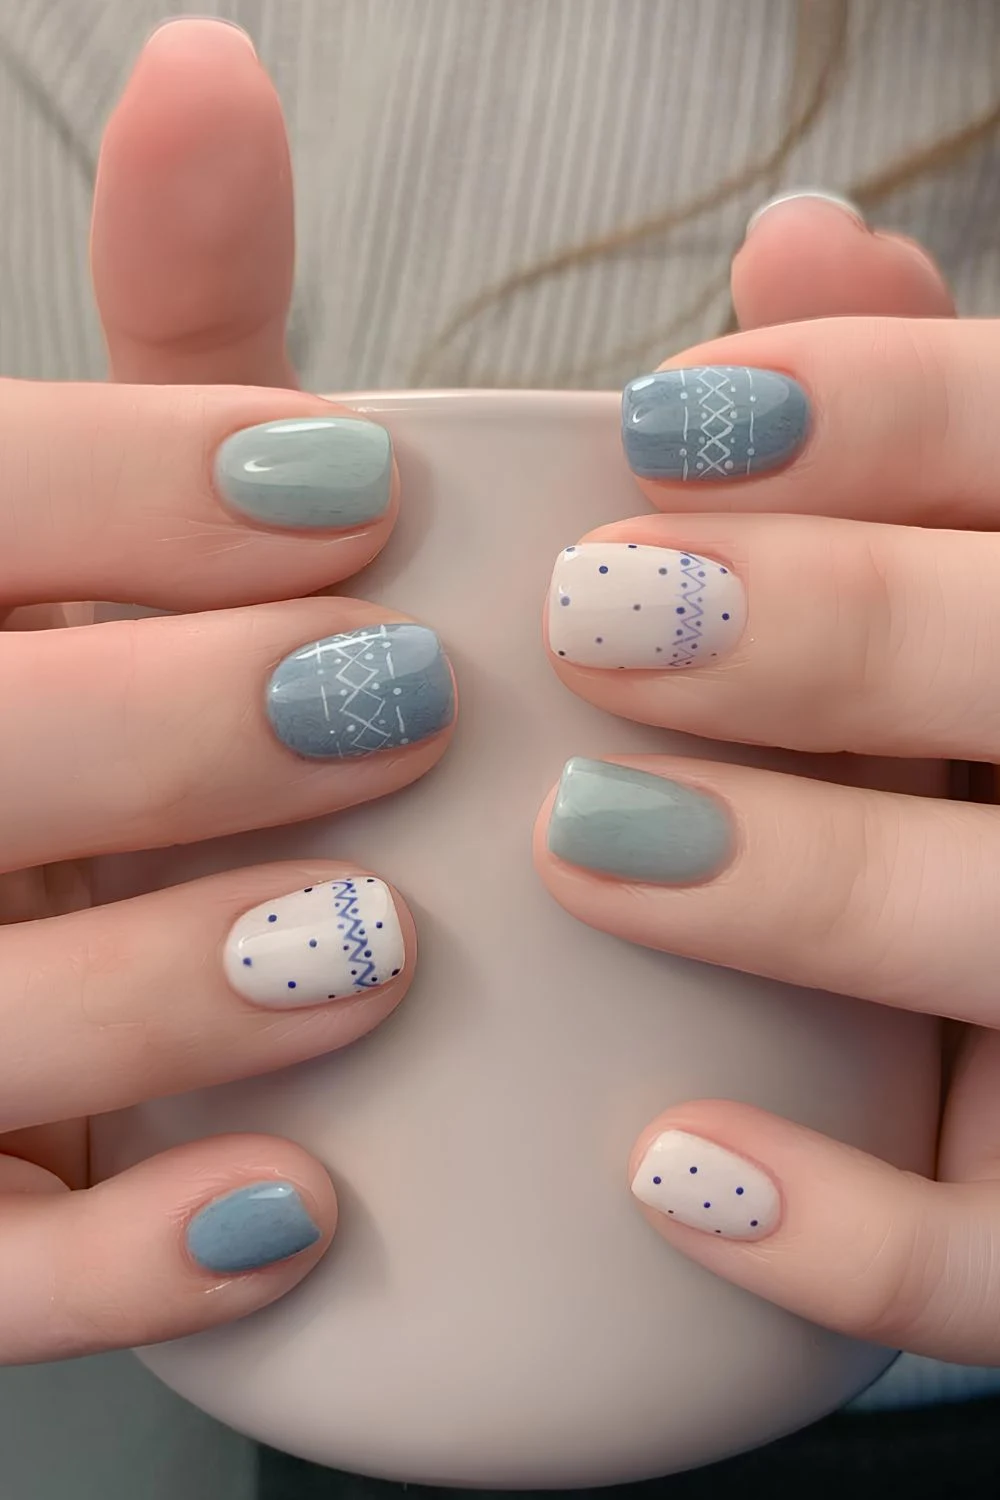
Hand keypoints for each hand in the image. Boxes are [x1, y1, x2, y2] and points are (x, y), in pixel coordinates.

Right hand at [0, 20, 451, 1362]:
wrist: (33, 927)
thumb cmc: (106, 710)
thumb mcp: (120, 535)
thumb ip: (170, 342)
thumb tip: (209, 76)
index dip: (127, 488)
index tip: (357, 483)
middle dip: (160, 724)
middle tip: (390, 694)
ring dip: (145, 989)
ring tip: (364, 950)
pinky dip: (115, 1260)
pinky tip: (289, 1211)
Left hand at [535, 193, 999, 1365]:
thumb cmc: (989, 715)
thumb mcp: (981, 551)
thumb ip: (912, 406)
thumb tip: (800, 241)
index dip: (889, 409)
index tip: (664, 421)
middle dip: (842, 632)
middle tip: (602, 617)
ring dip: (817, 886)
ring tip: (587, 837)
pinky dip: (858, 1236)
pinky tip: (670, 1170)